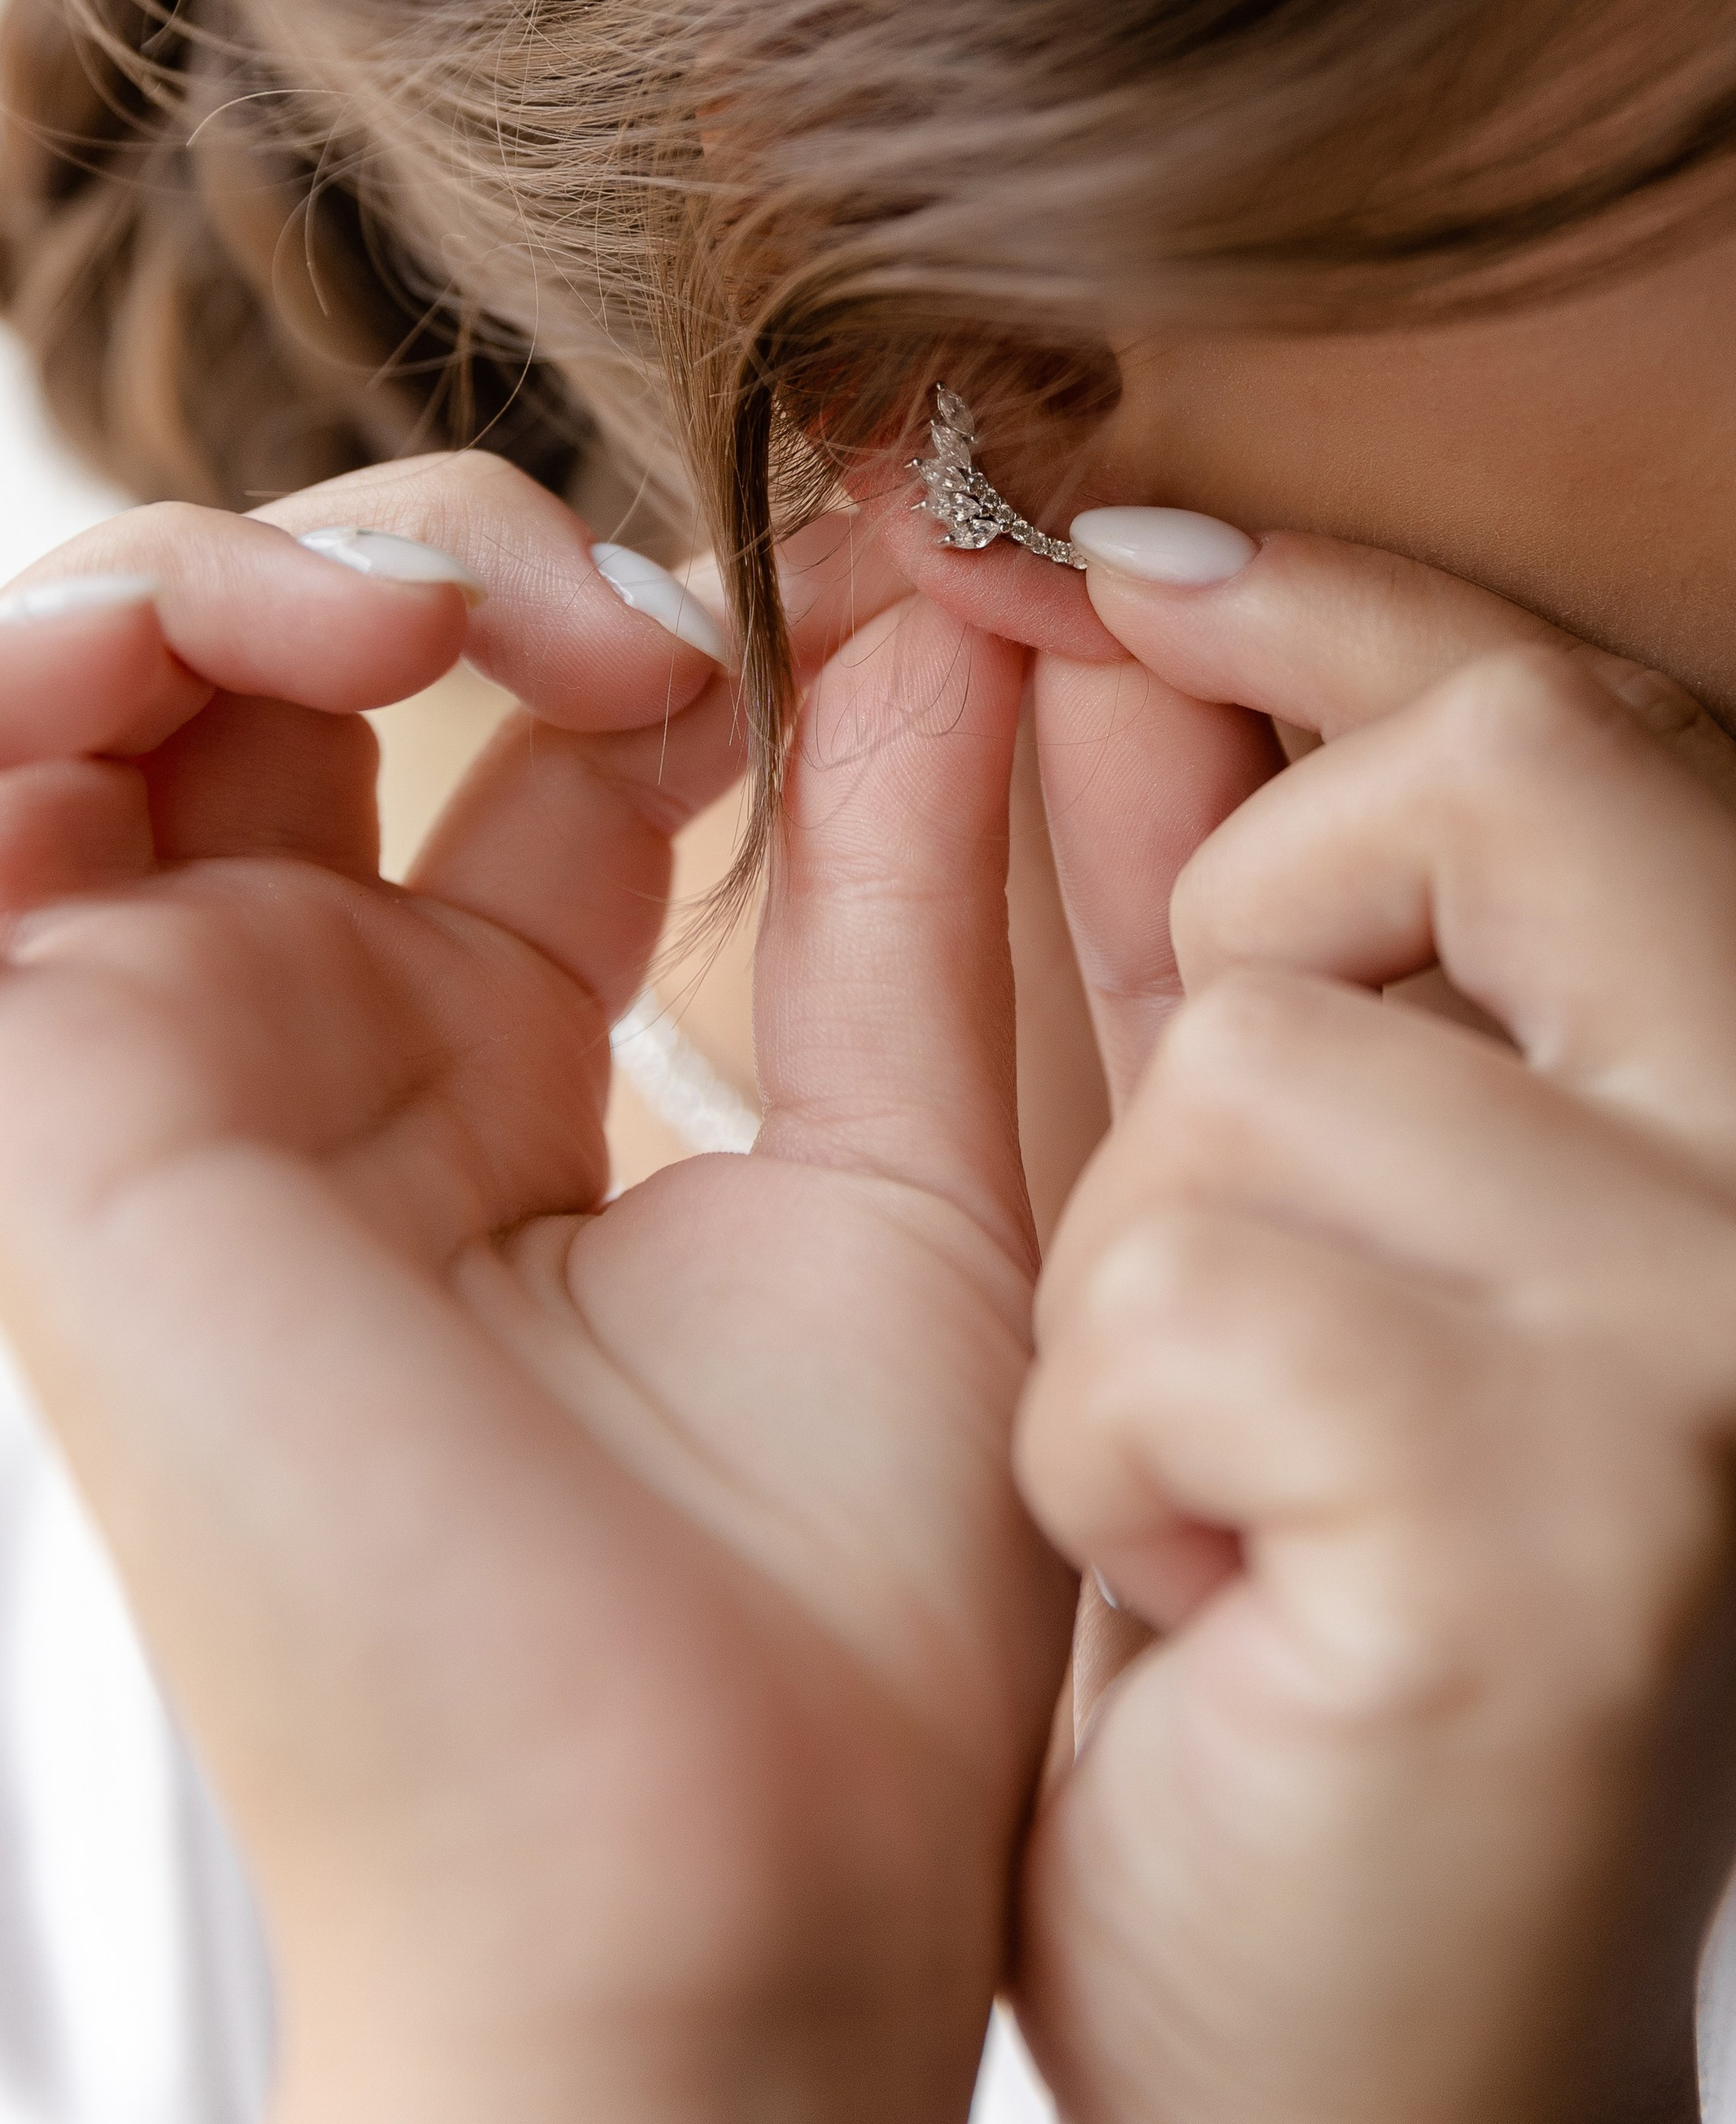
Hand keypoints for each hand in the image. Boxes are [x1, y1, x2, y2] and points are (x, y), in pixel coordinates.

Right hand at [0, 459, 1068, 2123]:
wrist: (726, 1891)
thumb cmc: (839, 1610)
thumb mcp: (908, 1162)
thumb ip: (893, 879)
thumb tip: (933, 617)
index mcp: (496, 1071)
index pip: (516, 738)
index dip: (637, 620)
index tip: (805, 618)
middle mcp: (314, 1052)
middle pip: (303, 674)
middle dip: (446, 560)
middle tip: (635, 617)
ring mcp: (175, 1068)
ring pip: (120, 693)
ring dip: (265, 569)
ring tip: (444, 606)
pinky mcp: (64, 1108)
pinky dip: (81, 650)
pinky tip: (291, 629)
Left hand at [1007, 531, 1735, 2123]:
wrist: (1381, 2067)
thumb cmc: (1325, 1597)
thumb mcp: (1302, 1201)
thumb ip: (1244, 899)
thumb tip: (1136, 601)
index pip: (1587, 720)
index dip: (1334, 607)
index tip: (1123, 558)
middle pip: (1493, 773)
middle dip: (1254, 938)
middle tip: (1243, 1199)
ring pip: (1255, 1062)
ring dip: (1137, 1276)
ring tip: (1234, 1474)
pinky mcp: (1580, 1536)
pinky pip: (1174, 1301)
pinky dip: (1106, 1448)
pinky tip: (1211, 1592)